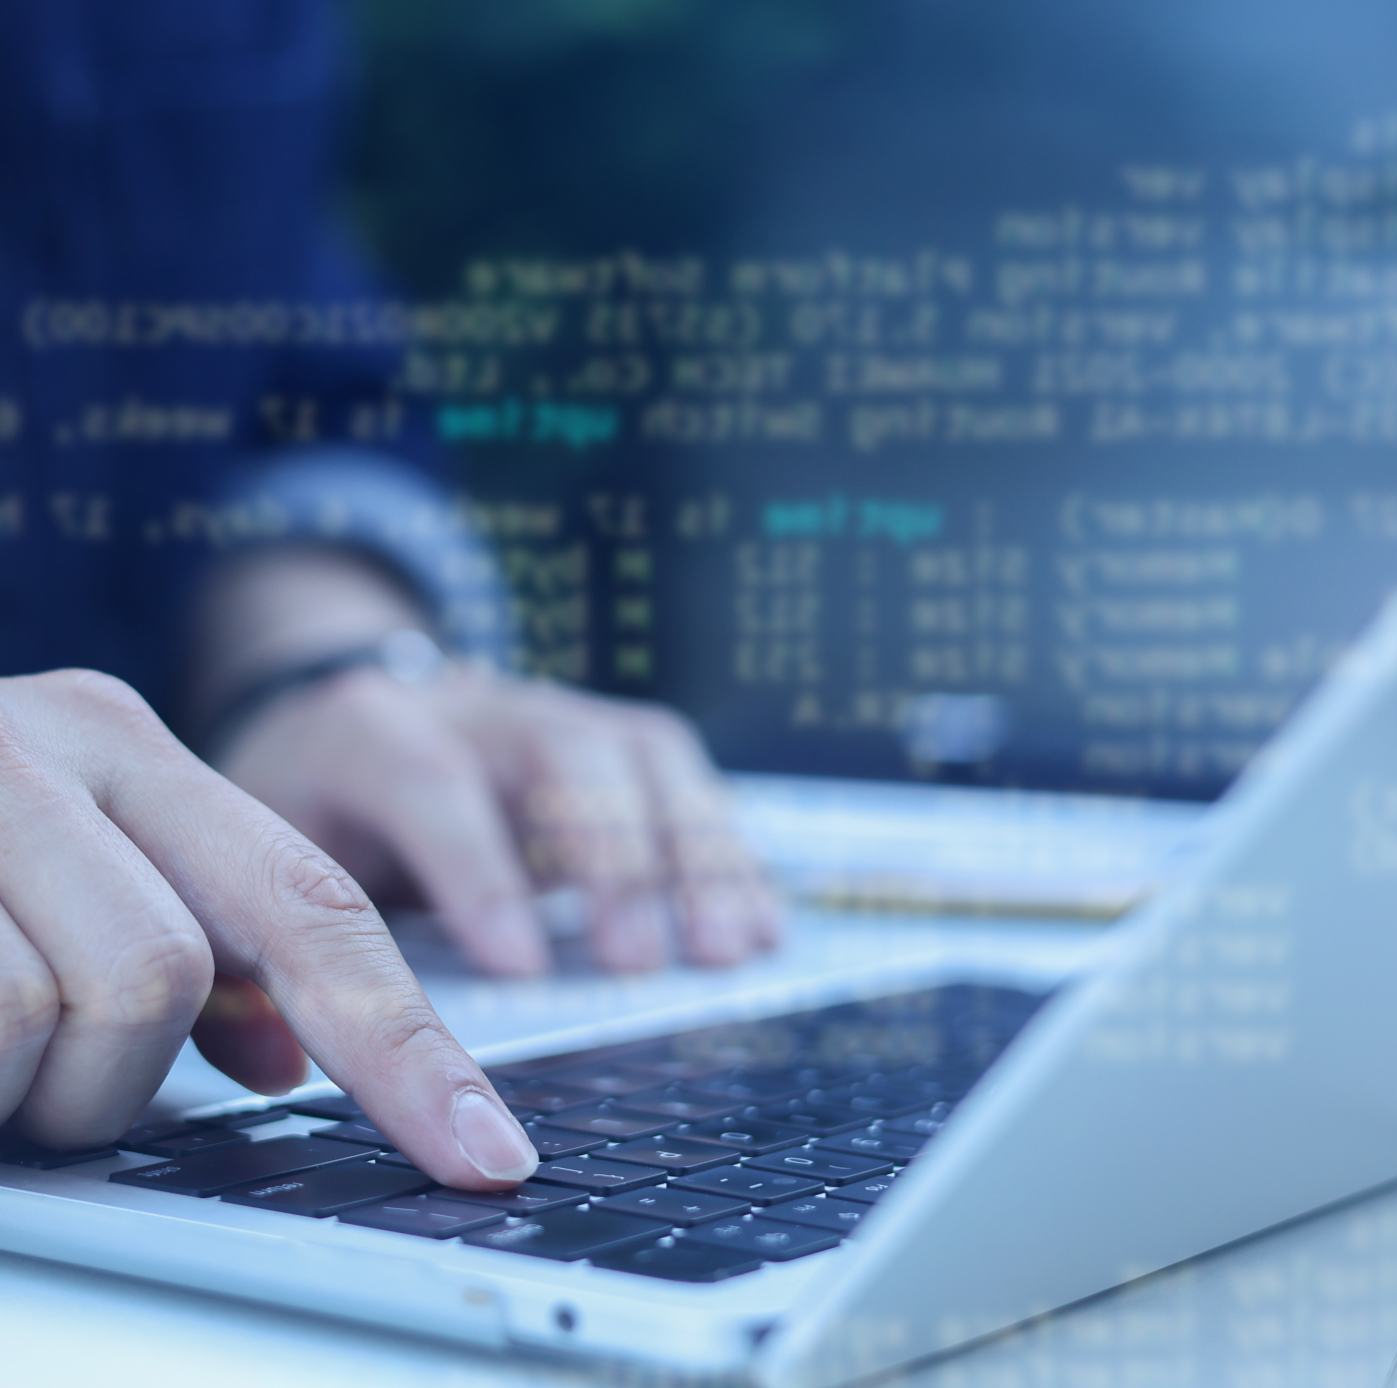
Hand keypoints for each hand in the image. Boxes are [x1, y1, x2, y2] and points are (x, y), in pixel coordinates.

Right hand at [0, 669, 539, 1183]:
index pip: (316, 907)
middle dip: (114, 1079)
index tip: (485, 1157)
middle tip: (50, 1086)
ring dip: (19, 1089)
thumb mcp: (65, 870)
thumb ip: (188, 940)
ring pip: (61, 1014)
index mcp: (124, 741)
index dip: (411, 1050)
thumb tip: (290, 1059)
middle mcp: (42, 740)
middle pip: (170, 973)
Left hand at [214, 666, 782, 975]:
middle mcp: (474, 706)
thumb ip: (283, 950)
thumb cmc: (310, 820)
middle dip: (609, 857)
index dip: (476, 870)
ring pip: (642, 753)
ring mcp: (555, 710)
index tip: (517, 968)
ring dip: (696, 854)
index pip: (427, 781)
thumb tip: (311, 1064)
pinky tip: (758, 922)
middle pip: (560, 751)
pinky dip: (729, 850)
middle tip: (635, 964)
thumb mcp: (265, 868)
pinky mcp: (614, 736)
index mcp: (367, 730)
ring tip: (727, 950)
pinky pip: (687, 777)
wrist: (343, 717)